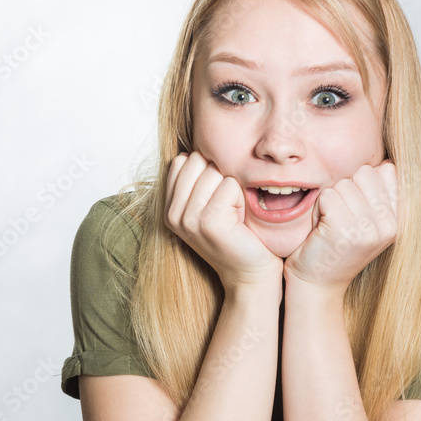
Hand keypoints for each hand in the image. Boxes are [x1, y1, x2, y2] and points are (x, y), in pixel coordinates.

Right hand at [165, 151, 282, 289]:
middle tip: (228, 208)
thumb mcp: (210, 204)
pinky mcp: (207, 222)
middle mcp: (172, 213)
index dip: (207, 171)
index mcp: (169, 207)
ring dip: (232, 189)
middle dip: (220, 177)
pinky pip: (229, 186)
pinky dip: (241, 199)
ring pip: (214, 171)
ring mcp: (187, 219)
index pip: (182, 160)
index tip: (217, 199)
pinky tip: (240, 220)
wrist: (251, 273)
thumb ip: (198, 179)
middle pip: (197, 160)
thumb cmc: (238, 235)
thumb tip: (194, 148)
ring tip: (234, 215)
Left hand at [283, 161, 397, 291]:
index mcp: (398, 219)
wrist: (317, 284)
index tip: (356, 210)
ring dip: (329, 201)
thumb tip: (385, 162)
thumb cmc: (336, 247)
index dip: (362, 183)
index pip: (387, 170)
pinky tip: (321, 230)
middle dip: (345, 190)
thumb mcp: (367, 222)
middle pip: (364, 173)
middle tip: (340, 218)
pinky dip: (318, 210)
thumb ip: (378, 194)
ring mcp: (369, 228)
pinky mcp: (345, 230)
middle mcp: (390, 224)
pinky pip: (328, 196)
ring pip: (343, 184)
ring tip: (330, 226)